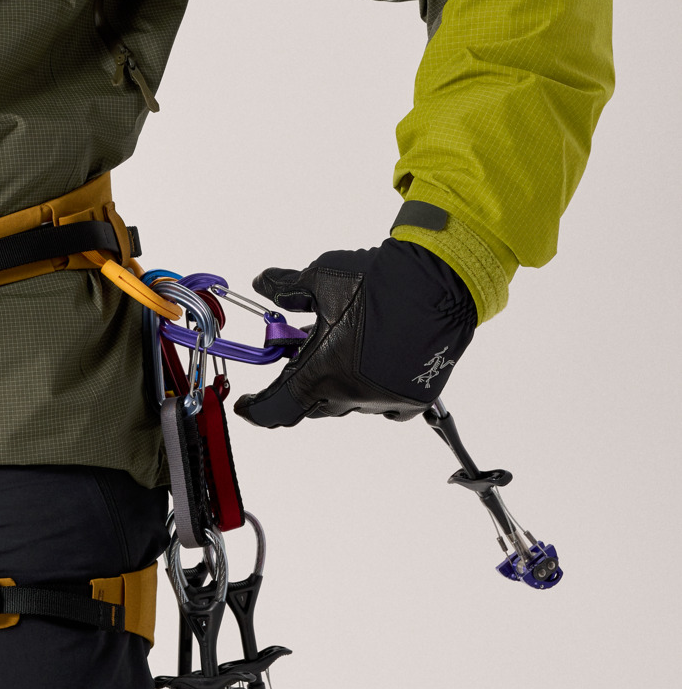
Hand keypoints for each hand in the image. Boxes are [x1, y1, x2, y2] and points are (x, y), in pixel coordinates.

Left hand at [234, 238, 475, 427]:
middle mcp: (352, 395)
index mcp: (321, 373)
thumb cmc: (379, 280)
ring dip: (336, 383)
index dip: (257, 410)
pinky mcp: (414, 398)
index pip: (277, 409)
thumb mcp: (321, 278)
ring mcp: (385, 400)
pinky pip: (382, 405)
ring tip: (340, 347)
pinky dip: (370, 389)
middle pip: (312, 404)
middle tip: (298, 358)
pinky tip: (372, 362)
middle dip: (299, 384)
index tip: (247, 407)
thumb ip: (287, 288)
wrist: (440, 281)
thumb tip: (263, 283)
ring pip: (347, 402)